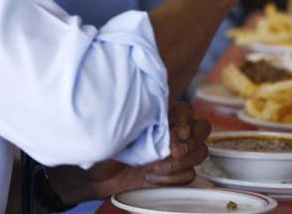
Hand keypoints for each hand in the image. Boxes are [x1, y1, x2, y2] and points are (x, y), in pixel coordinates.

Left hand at [47, 102, 211, 203]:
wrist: (90, 176)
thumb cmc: (100, 144)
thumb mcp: (118, 126)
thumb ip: (140, 118)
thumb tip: (157, 116)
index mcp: (159, 114)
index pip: (187, 110)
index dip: (187, 121)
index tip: (175, 134)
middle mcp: (170, 132)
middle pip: (202, 130)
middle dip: (190, 143)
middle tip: (171, 152)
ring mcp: (173, 154)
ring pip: (199, 154)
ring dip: (180, 164)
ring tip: (155, 168)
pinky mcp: (172, 175)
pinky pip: (189, 176)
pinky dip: (174, 180)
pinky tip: (152, 178)